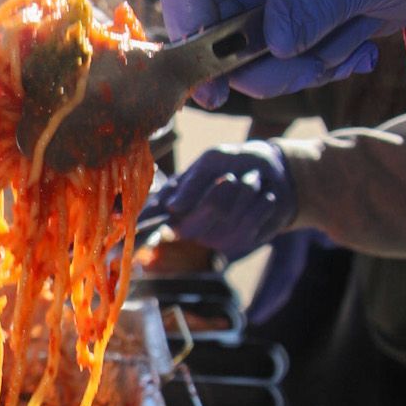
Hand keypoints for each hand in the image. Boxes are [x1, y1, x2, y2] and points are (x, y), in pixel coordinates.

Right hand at [154, 142, 294, 258]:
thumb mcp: (212, 161)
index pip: (149, 224)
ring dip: (247, 191)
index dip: (140, 234)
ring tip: (250, 181)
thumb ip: (192, 183)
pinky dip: (262, 203)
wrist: (271, 171)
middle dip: (220, 193)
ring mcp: (212, 239)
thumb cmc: (234, 162)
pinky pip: (250, 225)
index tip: (135, 238)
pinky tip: (263, 197)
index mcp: (173, 205)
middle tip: (231, 178)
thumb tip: (172, 209)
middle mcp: (187, 227)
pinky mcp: (239, 244)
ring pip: (228, 218)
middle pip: (196, 220)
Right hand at [157, 0, 405, 103]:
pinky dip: (321, 64)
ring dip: (305, 66)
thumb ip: (311, 5)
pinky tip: (361, 48)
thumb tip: (269, 46)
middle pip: (217, 32)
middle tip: (321, 66)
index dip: (192, 37)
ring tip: (355, 44)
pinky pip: (282, 60)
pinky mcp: (290, 15)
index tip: (217, 89)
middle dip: (270, 64)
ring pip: (252, 57)